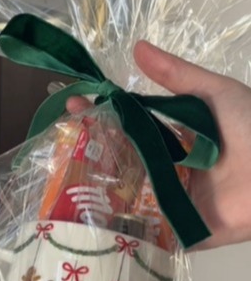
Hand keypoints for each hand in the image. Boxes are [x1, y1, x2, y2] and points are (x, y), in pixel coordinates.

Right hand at [68, 40, 250, 248]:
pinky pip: (149, 231)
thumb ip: (176, 75)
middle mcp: (170, 168)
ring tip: (68, 178)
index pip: (130, 125)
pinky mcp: (182, 232)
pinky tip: (91, 219)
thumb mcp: (215, 93)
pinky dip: (124, 227)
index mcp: (177, 137)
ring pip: (129, 196)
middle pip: (124, 161)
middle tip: (64, 142)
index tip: (75, 104)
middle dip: (93, 152)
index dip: (103, 114)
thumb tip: (137, 48)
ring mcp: (174, 202)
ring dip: (100, 189)